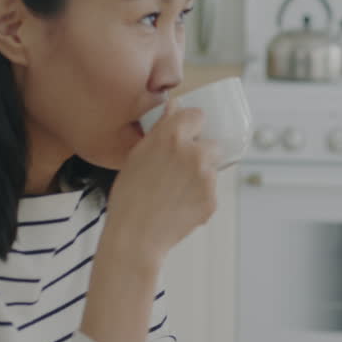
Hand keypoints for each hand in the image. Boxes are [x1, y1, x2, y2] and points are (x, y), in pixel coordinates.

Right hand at [105, 100, 219, 265]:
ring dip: (200, 176)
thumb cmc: (128, 195)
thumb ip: (159, 129)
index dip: (193, 124)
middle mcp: (194, 153)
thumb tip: (173, 105)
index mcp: (171, 137)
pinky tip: (178, 206)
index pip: (198, 115)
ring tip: (174, 192)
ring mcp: (206, 177)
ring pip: (212, 170)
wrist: (135, 236)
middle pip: (212, 144)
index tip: (189, 132)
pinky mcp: (212, 200)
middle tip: (181, 168)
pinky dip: (199, 197)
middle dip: (202, 153)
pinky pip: (210, 192)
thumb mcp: (137, 156)